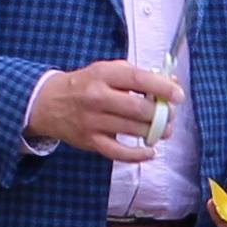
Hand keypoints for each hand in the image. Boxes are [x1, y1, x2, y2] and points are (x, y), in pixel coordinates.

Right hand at [27, 61, 185, 164]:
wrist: (48, 102)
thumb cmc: (85, 84)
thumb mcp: (107, 71)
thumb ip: (137, 75)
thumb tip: (170, 81)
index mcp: (104, 75)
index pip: (138, 79)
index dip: (163, 88)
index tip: (178, 95)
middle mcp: (97, 97)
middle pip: (138, 108)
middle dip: (161, 114)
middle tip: (169, 116)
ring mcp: (92, 121)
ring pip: (132, 130)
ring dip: (154, 132)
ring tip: (163, 131)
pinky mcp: (90, 141)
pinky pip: (118, 152)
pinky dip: (138, 155)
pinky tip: (150, 151)